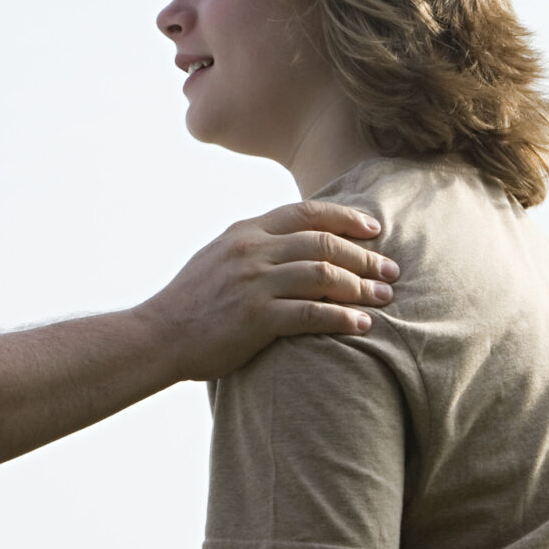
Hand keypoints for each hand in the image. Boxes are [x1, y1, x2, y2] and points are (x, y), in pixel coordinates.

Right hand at [136, 201, 398, 381]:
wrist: (158, 335)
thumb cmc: (191, 302)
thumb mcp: (218, 256)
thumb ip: (254, 245)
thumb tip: (292, 241)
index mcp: (245, 232)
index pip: (306, 213)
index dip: (346, 218)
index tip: (374, 228)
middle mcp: (252, 251)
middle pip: (323, 243)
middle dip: (364, 257)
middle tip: (390, 270)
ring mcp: (254, 283)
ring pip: (323, 275)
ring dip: (361, 287)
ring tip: (384, 298)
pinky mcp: (256, 318)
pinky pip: (311, 313)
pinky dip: (342, 317)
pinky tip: (361, 324)